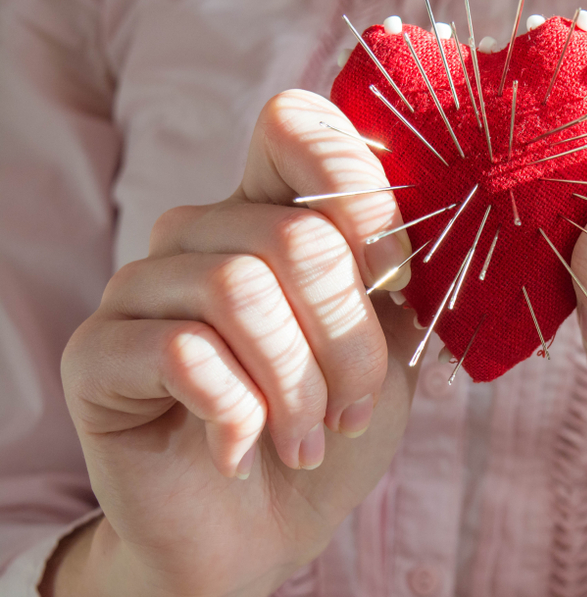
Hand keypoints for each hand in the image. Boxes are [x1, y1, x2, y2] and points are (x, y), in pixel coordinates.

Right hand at [56, 90, 423, 596]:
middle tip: (354, 406)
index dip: (359, 193)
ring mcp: (140, 288)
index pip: (296, 126)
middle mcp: (198, 233)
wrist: (263, 528)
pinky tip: (241, 451)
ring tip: (310, 437)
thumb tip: (420, 233)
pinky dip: (239, 414)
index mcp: (270, 213)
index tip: (394, 279)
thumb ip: (394, 282)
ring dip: (299, 385)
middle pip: (293, 238)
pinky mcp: (98, 354)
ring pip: (240, 291)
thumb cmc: (330, 425)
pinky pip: (184, 353)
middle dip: (349, 339)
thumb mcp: (387, 348)